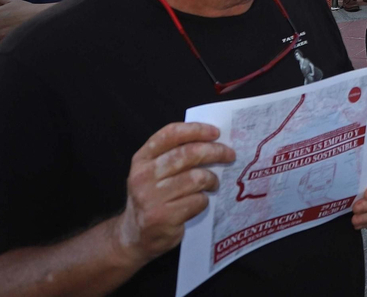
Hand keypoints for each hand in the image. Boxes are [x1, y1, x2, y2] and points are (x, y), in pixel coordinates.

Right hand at [113, 123, 234, 267]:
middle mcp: (143, 176)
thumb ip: (175, 155)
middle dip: (215, 152)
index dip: (196, 130)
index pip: (170, 134)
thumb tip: (214, 140)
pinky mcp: (162, 217)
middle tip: (230, 155)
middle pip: (188, 154)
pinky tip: (200, 201)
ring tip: (213, 183)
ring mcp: (151, 197)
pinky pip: (197, 201)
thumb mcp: (154, 173)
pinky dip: (204, 200)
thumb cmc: (153, 198)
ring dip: (211, 179)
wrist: (136, 236)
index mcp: (142, 159)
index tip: (216, 132)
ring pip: (196, 178)